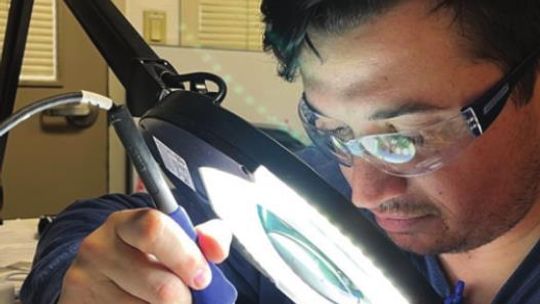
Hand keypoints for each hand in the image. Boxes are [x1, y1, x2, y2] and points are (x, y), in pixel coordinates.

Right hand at [58, 208, 231, 303]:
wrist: (102, 279)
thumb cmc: (150, 256)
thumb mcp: (179, 238)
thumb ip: (207, 237)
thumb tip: (216, 252)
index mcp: (125, 223)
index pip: (154, 229)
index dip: (186, 257)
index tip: (202, 277)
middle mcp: (98, 248)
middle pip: (160, 286)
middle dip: (184, 298)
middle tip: (187, 298)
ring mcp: (85, 282)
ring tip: (159, 301)